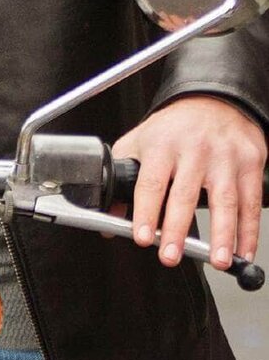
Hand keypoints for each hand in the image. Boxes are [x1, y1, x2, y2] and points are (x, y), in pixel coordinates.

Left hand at [111, 96, 266, 269]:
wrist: (215, 99)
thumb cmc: (175, 126)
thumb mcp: (140, 141)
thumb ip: (122, 176)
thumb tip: (108, 217)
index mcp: (162, 145)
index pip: (150, 182)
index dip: (145, 212)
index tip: (143, 237)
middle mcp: (194, 151)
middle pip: (185, 195)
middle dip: (177, 230)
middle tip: (170, 256)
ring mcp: (224, 157)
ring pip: (224, 200)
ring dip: (222, 235)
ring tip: (216, 260)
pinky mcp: (249, 163)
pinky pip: (250, 202)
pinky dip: (249, 231)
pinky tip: (242, 251)